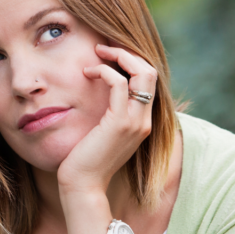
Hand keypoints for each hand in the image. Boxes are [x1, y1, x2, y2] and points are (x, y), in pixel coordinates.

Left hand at [58, 43, 155, 193]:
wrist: (83, 186)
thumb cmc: (85, 161)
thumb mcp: (101, 134)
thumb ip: (108, 116)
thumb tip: (98, 94)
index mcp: (142, 122)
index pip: (148, 81)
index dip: (132, 61)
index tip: (110, 54)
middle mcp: (144, 120)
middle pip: (151, 72)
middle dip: (128, 53)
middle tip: (103, 46)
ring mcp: (135, 122)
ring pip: (142, 73)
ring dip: (118, 56)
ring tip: (96, 52)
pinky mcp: (119, 123)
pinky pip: (120, 84)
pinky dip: (105, 71)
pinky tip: (88, 72)